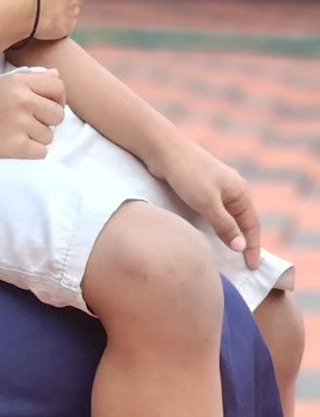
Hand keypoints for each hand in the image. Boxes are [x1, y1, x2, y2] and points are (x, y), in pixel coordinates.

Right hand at [0, 70, 66, 161]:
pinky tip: (13, 144)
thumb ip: (31, 78)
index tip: (45, 106)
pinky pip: (41, 152)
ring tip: (14, 132)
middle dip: (48, 122)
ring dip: (35, 138)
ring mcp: (19, 123)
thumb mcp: (2, 84)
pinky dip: (30, 152)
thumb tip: (57, 75)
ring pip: (50, 136)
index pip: (58, 87)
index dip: (57, 99)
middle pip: (59, 114)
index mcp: (19, 82)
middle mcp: (21, 99)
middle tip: (27, 123)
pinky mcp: (16, 146)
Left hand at [154, 138, 261, 268]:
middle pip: (241, 221)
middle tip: (241, 266)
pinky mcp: (199, 187)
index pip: (252, 225)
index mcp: (239, 191)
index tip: (251, 268)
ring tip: (225, 257)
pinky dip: (212, 225)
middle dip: (241, 243)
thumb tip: (241, 246)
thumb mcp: (207, 203)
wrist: (162, 148)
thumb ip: (224, 225)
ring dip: (226, 235)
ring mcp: (215, 187)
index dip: (253, 247)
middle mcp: (231, 188)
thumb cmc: (187, 174)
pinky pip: (211, 211)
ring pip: (225, 217)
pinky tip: (206, 236)